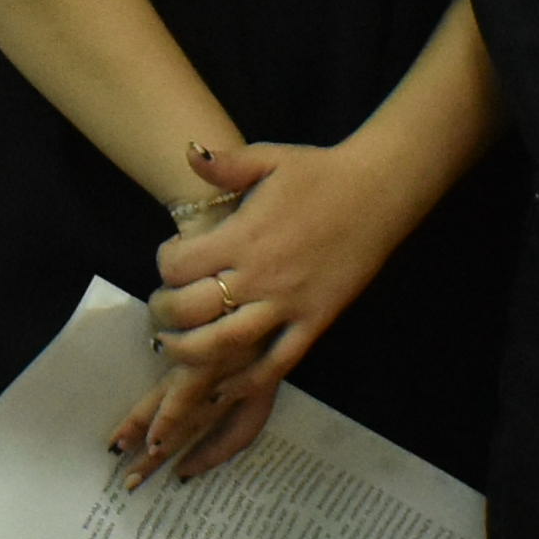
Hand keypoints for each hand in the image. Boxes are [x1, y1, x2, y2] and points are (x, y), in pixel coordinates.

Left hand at [111, 134, 423, 486]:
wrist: (378, 192)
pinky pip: (276, 364)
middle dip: (165, 315)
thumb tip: (188, 152)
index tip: (169, 260)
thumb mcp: (269, 158)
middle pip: (192, 310)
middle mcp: (260, 276)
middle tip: (160, 313)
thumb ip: (225, 164)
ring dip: (191, 354)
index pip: (179, 265)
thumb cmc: (320, 172)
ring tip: (176, 350)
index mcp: (243, 236)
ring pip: (226, 345)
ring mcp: (288, 304)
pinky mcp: (314, 322)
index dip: (164, 265)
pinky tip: (224, 386)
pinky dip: (246, 381)